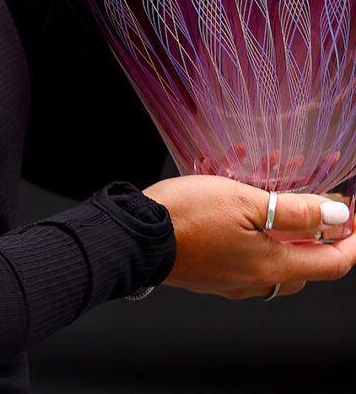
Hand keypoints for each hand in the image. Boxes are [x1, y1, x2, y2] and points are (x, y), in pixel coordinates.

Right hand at [143, 175, 355, 298]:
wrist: (134, 236)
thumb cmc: (184, 217)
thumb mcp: (245, 200)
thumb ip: (295, 210)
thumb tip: (337, 217)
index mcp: (273, 266)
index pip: (334, 263)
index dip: (352, 241)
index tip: (354, 219)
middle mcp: (256, 280)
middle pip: (304, 265)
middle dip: (314, 233)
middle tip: (312, 202)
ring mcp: (230, 280)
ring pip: (272, 257)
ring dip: (278, 227)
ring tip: (265, 189)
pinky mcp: (208, 272)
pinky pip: (242, 253)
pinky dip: (249, 230)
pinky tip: (230, 200)